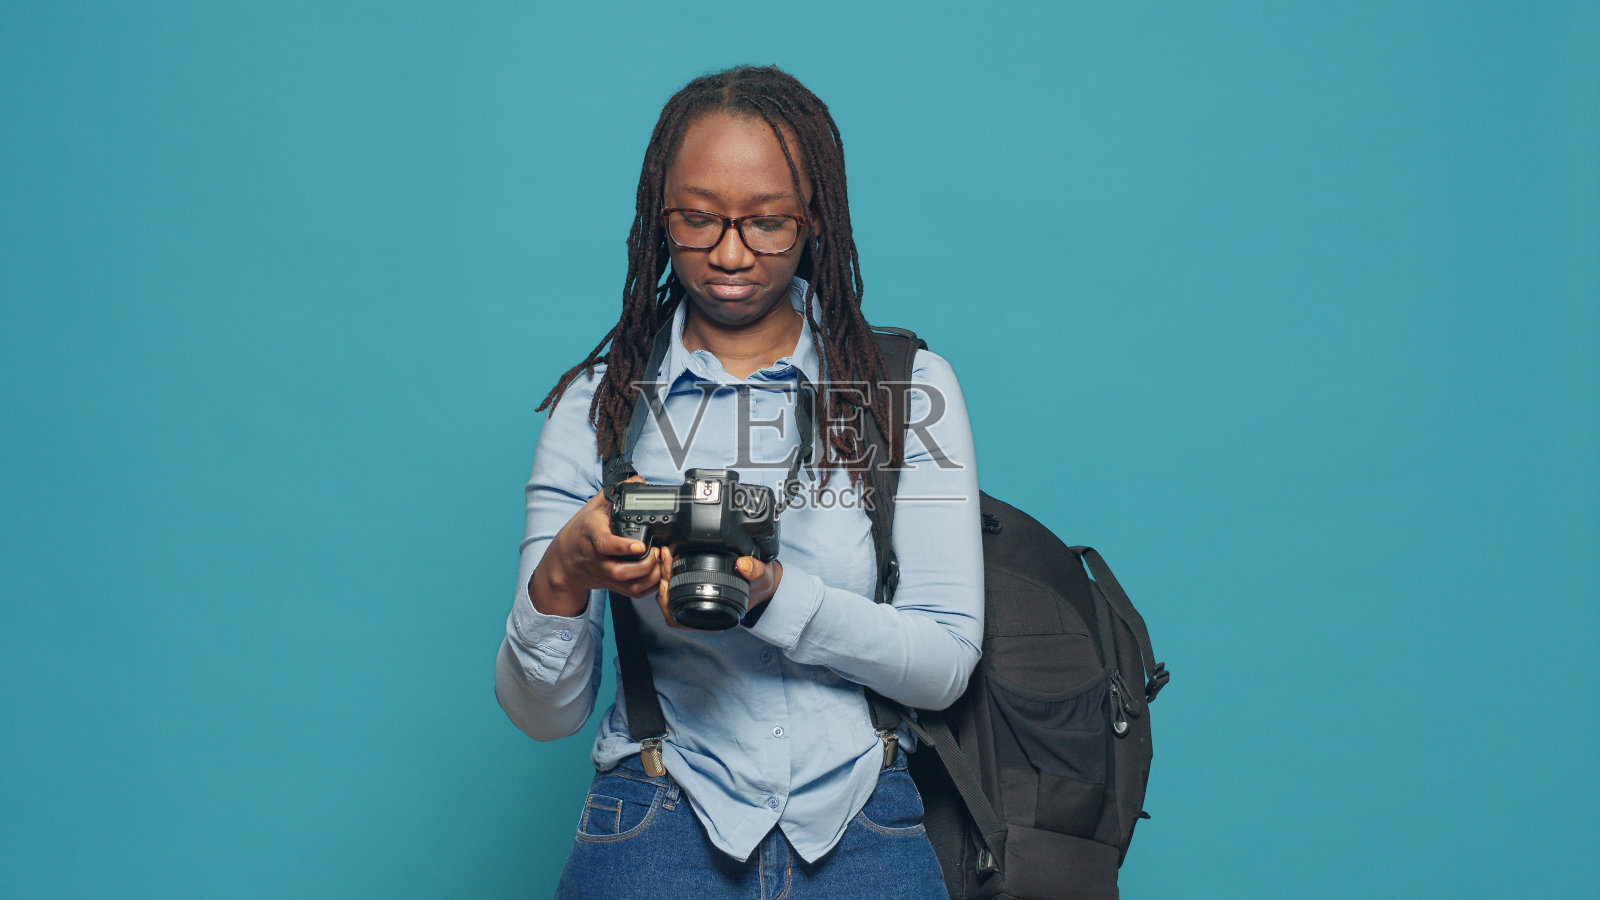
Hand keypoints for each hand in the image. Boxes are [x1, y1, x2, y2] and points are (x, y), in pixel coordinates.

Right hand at [529, 477, 667, 615]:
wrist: (565, 561)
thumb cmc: (582, 532)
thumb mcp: (594, 508)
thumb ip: (615, 493)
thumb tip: (637, 480)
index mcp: (593, 537)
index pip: (605, 545)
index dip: (623, 547)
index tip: (640, 545)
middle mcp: (598, 560)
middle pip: (620, 572)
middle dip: (645, 565)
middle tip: (657, 551)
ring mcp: (605, 576)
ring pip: (629, 586)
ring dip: (651, 576)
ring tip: (661, 560)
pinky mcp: (613, 586)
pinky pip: (634, 594)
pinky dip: (650, 587)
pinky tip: (658, 573)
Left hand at [651, 550, 782, 628]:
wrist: (761, 581)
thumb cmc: (758, 584)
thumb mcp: (762, 577)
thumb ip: (756, 571)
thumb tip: (744, 565)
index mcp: (713, 619)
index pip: (679, 618)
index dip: (667, 602)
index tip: (666, 580)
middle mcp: (700, 614)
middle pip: (669, 603)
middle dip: (664, 578)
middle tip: (666, 556)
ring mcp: (694, 603)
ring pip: (668, 595)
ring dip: (663, 574)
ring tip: (666, 556)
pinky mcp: (693, 590)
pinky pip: (673, 588)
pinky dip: (668, 575)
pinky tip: (669, 561)